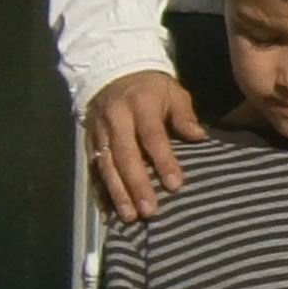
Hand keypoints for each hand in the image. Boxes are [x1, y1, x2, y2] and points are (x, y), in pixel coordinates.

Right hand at [85, 70, 206, 220]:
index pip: (152, 137)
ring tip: (130, 216)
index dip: (163, 161)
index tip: (175, 185)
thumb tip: (199, 137)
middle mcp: (115, 119)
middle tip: (150, 211)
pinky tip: (108, 210)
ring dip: (118, 193)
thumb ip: (184, 115)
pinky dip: (100, 190)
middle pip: (126, 156)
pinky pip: (93, 168)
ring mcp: (99, 131)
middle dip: (137, 185)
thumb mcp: (173, 92)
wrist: (113, 71)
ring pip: (106, 165)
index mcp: (139, 105)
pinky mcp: (88, 141)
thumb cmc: (151, 87)